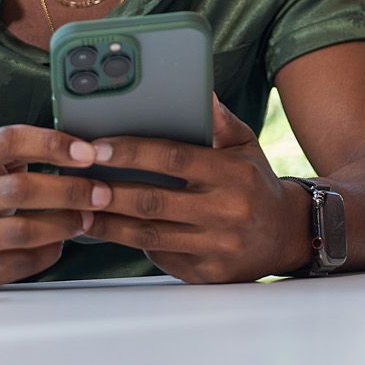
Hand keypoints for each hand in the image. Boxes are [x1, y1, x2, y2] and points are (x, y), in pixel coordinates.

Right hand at [0, 125, 115, 286]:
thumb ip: (20, 155)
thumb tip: (83, 151)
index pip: (8, 140)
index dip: (52, 144)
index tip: (89, 152)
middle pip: (20, 189)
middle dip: (69, 191)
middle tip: (101, 194)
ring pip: (22, 231)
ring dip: (63, 225)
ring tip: (85, 220)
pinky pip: (18, 263)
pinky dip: (47, 253)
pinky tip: (59, 244)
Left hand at [77, 98, 308, 282]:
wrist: (288, 235)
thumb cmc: (255, 182)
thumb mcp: (245, 145)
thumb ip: (217, 120)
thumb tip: (197, 89)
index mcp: (231, 173)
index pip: (173, 158)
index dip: (131, 152)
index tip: (96, 147)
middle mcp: (225, 211)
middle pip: (154, 201)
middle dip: (109, 191)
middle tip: (75, 181)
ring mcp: (216, 246)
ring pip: (149, 236)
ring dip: (108, 224)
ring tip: (80, 208)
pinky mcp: (206, 274)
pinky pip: (160, 258)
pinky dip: (130, 244)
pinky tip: (107, 231)